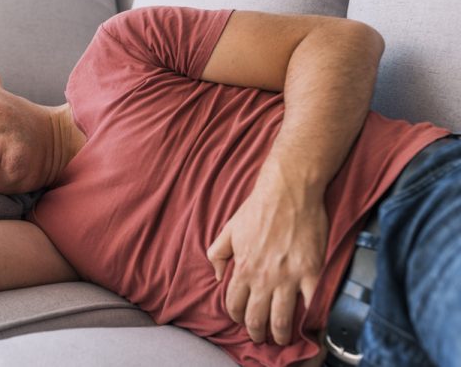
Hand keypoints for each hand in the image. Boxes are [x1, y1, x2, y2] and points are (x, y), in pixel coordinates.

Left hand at [206, 183, 327, 345]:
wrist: (288, 191)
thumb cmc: (257, 208)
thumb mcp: (228, 230)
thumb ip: (217, 254)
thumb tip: (216, 276)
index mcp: (242, 268)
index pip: (234, 304)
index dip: (237, 317)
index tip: (242, 320)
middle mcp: (263, 277)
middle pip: (256, 318)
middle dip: (256, 333)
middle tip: (261, 337)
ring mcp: (289, 277)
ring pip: (282, 319)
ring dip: (281, 334)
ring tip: (283, 339)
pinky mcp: (312, 271)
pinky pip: (313, 304)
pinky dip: (311, 318)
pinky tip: (310, 323)